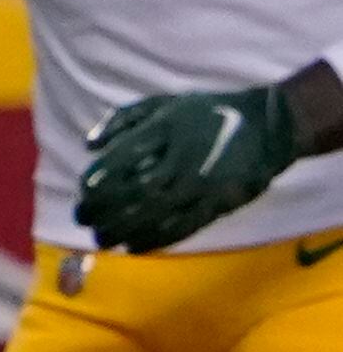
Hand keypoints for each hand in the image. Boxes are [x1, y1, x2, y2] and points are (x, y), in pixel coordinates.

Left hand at [78, 85, 306, 255]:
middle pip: (135, 190)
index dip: (101, 177)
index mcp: (167, 129)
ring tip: (101, 239)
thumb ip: (122, 120)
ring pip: (156, 214)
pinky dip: (155, 240)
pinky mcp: (219, 205)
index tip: (84, 190)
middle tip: (82, 218)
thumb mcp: (164, 103)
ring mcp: (203, 185)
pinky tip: (133, 247)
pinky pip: (183, 228)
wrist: (268, 127)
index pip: (125, 157)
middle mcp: (183, 159)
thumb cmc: (205, 112)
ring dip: (122, 230)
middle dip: (104, 209)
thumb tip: (89, 146)